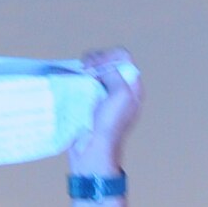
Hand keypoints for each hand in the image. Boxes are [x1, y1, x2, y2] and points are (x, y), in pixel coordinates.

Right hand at [70, 47, 142, 172]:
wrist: (94, 150)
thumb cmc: (110, 126)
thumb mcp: (121, 94)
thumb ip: (114, 74)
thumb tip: (99, 68)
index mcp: (132, 87)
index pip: (122, 57)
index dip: (108, 56)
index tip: (97, 67)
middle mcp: (120, 88)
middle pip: (107, 59)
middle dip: (95, 60)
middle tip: (86, 69)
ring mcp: (105, 93)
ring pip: (95, 68)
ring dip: (85, 67)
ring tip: (80, 73)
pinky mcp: (90, 100)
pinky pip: (85, 80)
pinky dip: (79, 76)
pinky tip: (75, 79)